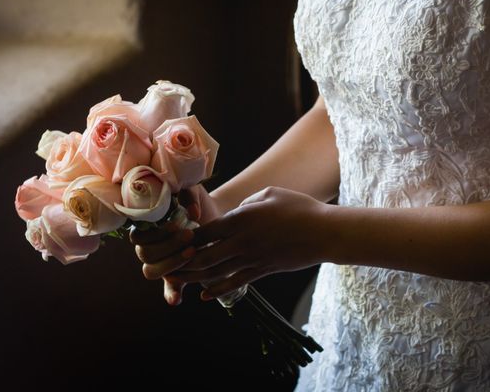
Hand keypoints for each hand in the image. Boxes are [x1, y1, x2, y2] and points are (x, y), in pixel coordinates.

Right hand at [129, 184, 220, 304]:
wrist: (214, 217)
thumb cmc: (196, 203)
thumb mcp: (191, 194)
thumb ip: (187, 197)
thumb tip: (193, 213)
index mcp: (145, 228)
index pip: (138, 236)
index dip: (156, 233)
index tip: (177, 225)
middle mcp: (148, 247)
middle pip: (145, 254)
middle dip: (167, 246)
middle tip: (190, 236)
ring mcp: (160, 262)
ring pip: (152, 271)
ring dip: (171, 264)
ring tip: (193, 251)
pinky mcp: (176, 274)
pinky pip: (169, 288)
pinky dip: (171, 294)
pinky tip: (176, 299)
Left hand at [141, 186, 329, 303]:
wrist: (323, 233)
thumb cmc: (299, 207)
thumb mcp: (270, 194)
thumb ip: (247, 203)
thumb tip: (236, 213)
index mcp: (241, 219)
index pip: (206, 231)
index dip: (187, 238)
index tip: (172, 241)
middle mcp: (243, 242)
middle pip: (205, 256)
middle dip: (184, 263)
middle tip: (166, 267)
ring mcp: (253, 258)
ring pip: (217, 273)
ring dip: (195, 278)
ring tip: (178, 281)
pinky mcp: (264, 270)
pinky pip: (237, 283)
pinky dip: (219, 290)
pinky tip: (206, 295)